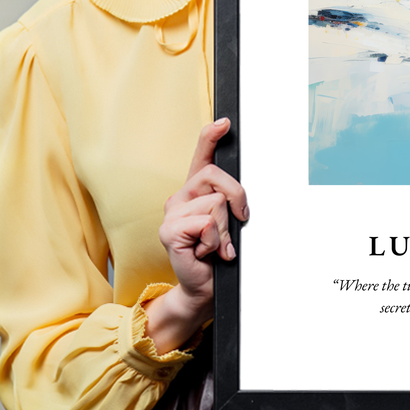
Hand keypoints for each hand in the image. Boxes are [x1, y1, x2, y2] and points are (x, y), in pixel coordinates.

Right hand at [144, 118, 248, 352]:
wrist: (204, 287)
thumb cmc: (218, 254)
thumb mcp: (229, 222)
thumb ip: (230, 202)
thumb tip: (240, 195)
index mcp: (195, 191)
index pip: (201, 156)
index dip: (211, 136)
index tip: (225, 122)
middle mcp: (180, 197)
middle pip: (216, 176)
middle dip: (237, 198)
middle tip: (238, 222)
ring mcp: (171, 213)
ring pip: (216, 203)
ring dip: (225, 229)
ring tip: (216, 245)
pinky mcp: (169, 231)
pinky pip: (206, 223)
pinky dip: (215, 241)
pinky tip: (206, 252)